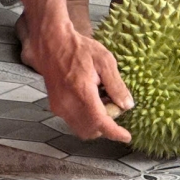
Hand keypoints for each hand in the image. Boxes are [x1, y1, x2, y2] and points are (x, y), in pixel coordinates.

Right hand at [11, 0, 132, 141]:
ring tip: (104, 100)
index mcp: (82, 93)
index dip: (115, 133)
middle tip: (115, 107)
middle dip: (106, 126)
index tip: (126, 137)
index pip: (101, 123)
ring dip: (95, 123)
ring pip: (80, 128)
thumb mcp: (105, 62)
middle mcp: (67, 104)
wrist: (53, 42)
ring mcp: (58, 106)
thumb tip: (127, 105)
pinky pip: (73, 120)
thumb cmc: (80, 49)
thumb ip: (116, 85)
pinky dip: (85, 118)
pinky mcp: (55, 105)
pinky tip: (92, 99)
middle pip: (90, 131)